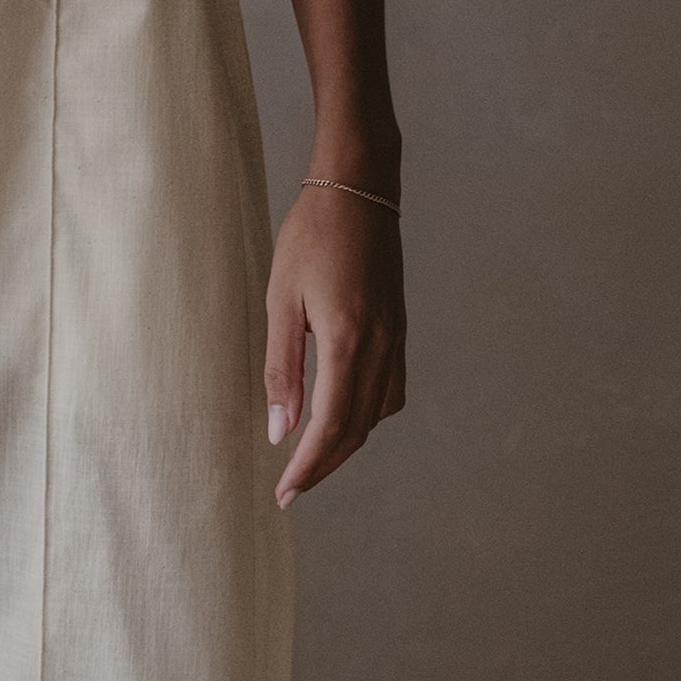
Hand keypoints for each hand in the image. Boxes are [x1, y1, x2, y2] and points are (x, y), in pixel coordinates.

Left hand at [264, 184, 405, 507]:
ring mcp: (395, 338)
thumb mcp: (281, 299)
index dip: (307, 467)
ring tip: (313, 457)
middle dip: (324, 465)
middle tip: (291, 488)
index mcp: (347, 341)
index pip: (329, 426)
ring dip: (346, 443)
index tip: (284, 493)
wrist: (359, 187)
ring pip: (376, 414)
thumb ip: (281, 369)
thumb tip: (281, 429)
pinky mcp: (399, 328)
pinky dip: (368, 415)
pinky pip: (390, 390)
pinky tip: (345, 414)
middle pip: (356, 429)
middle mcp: (380, 347)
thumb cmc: (312, 235)